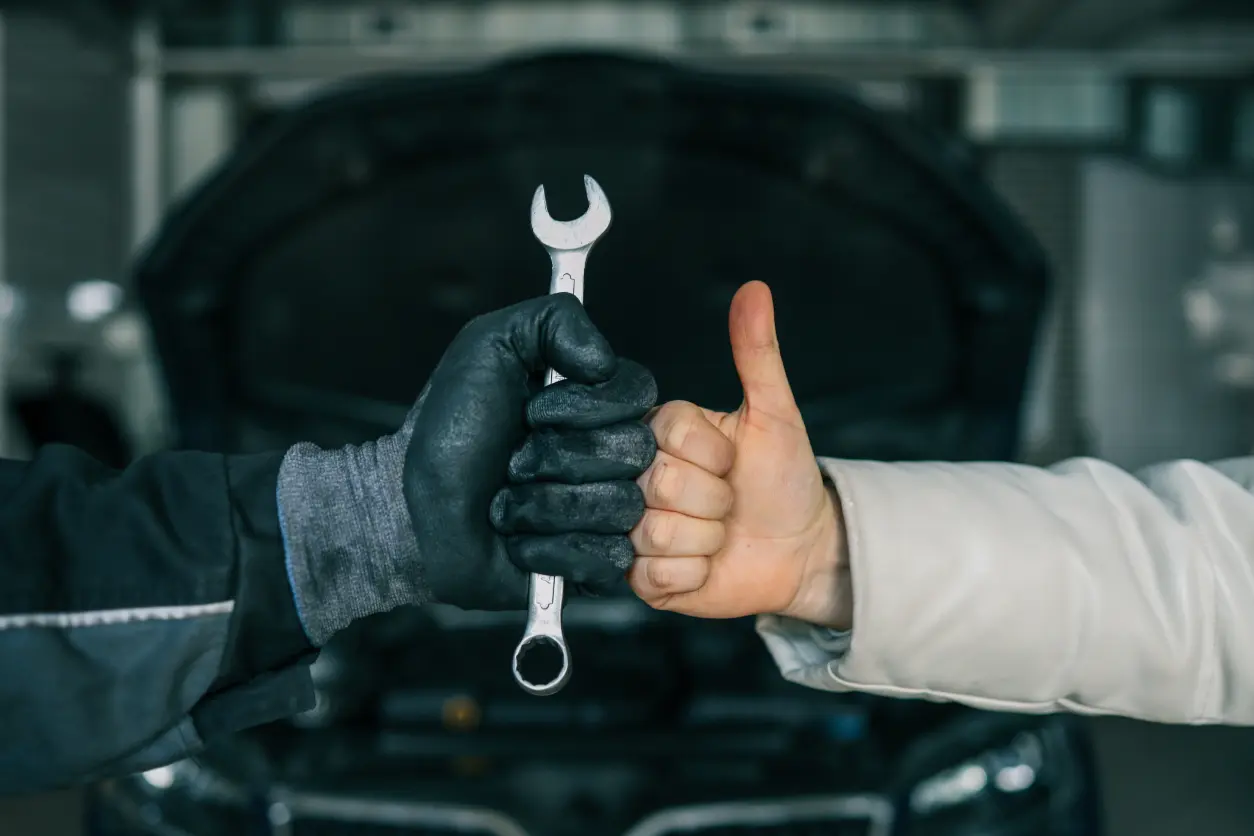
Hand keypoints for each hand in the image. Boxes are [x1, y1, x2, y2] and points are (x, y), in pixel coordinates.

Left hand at [279, 294, 656, 644]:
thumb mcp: (490, 345)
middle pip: (633, 452)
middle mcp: (615, 457)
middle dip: (555, 455)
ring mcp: (610, 515)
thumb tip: (605, 360)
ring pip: (618, 506)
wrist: (412, 506)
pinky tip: (517, 540)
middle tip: (512, 462)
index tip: (531, 409)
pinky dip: (547, 547)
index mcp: (603, 405)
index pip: (639, 393)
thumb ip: (555, 319)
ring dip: (544, 504)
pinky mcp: (595, 568)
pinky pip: (605, 556)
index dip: (584, 404)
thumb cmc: (453, 428)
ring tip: (507, 502)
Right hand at [627, 281, 850, 628]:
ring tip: (718, 532)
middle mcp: (638, 477)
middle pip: (660, 484)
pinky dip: (693, 574)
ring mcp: (633, 528)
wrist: (800, 549)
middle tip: (728, 500)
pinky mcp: (638, 576)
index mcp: (661, 433)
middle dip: (713, 499)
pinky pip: (655, 573)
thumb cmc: (783, 480)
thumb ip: (758, 353)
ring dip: (705, 538)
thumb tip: (755, 291)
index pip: (668, 435)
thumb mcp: (775, 414)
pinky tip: (705, 564)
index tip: (730, 462)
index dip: (711, 455)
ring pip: (656, 532)